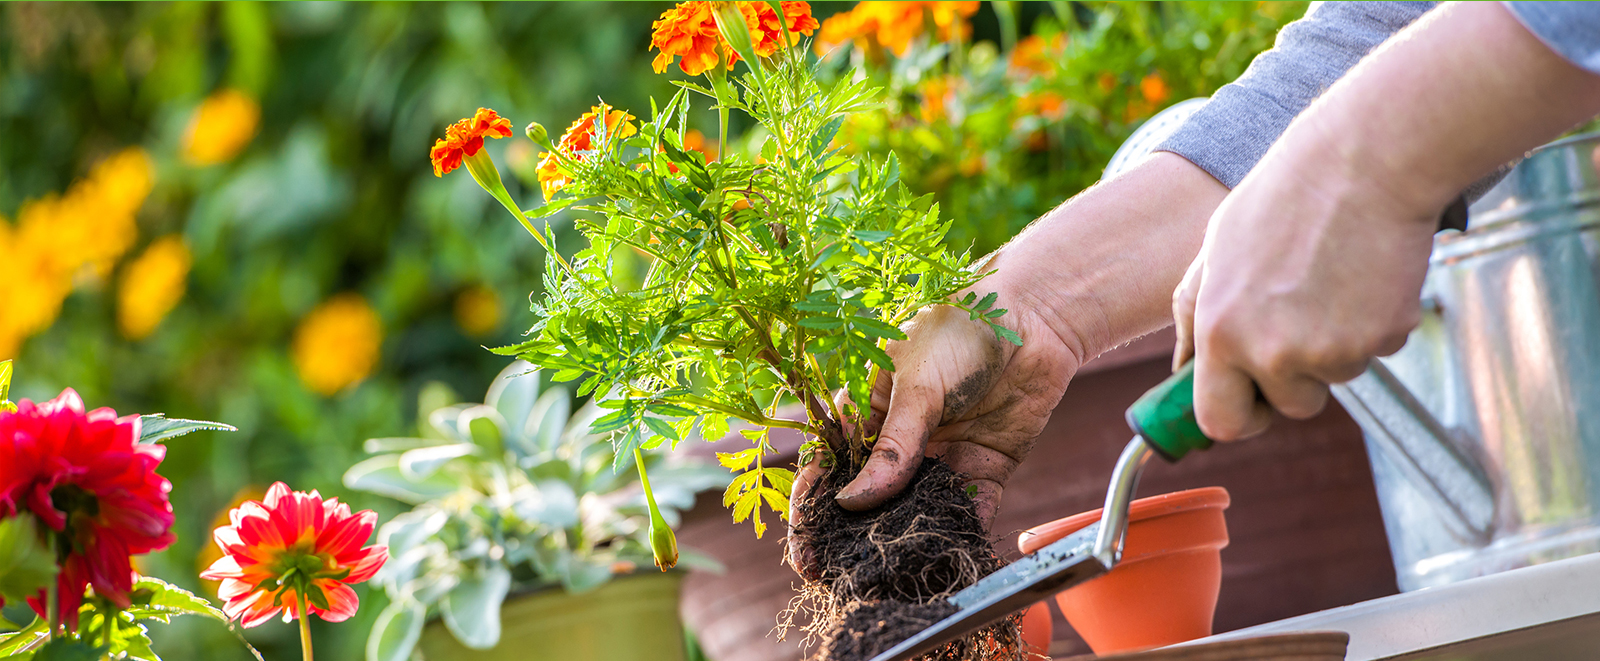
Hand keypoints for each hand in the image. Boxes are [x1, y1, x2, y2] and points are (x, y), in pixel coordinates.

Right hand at [786, 152, 1227, 573]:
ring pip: (917, 513)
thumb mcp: (916, 387)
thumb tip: (851, 503)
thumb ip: (892, 448)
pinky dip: (960, 538)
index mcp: (868, 414)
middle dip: (855, 540)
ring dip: (906, 544)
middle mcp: (901, 444)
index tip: (807, 551)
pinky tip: (949, 561)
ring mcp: (942, 459)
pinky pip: (969, 513)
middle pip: (871, 502)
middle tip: (846, 578)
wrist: (1032, 318)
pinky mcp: (984, 469)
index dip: (815, 509)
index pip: (831, 468)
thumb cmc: (958, 334)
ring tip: (893, 581)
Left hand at [1173, 1, 1599, 441]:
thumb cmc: (1282, 201)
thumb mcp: (1214, 254)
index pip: (1220, 421)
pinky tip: (1362, 276)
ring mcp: (1331, 351)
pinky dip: (1371, 325)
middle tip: (1301, 324)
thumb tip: (1181, 372)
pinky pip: (1373, 352)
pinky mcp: (1382, 338)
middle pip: (1288, 408)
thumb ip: (1194, 319)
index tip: (1251, 403)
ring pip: (1334, 378)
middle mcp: (1271, 351)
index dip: (1239, 416)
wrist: (1363, 163)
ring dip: (1334, 345)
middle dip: (1294, 383)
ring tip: (1328, 280)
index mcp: (1220, 332)